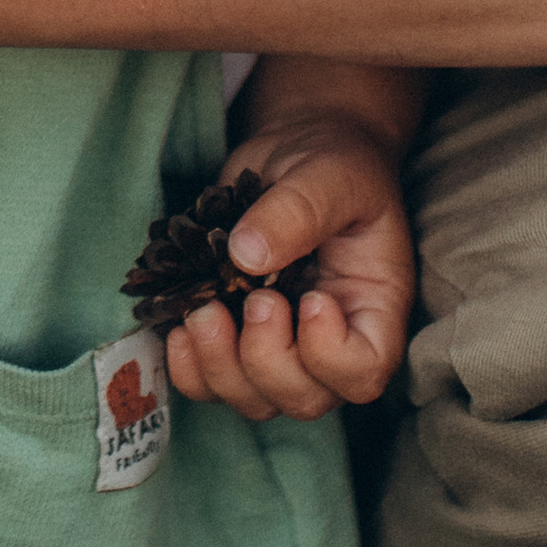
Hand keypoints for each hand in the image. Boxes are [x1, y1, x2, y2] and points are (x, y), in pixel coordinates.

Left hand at [164, 111, 416, 419]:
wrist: (298, 148)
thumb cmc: (333, 162)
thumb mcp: (329, 175)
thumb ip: (297, 211)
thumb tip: (245, 256)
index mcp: (370, 309)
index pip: (363, 372)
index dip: (329, 355)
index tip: (307, 300)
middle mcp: (327, 341)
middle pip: (303, 398)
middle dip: (265, 362)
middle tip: (249, 300)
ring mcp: (279, 345)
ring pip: (252, 399)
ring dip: (218, 367)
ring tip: (201, 311)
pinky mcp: (232, 336)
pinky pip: (206, 381)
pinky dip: (186, 366)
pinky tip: (176, 323)